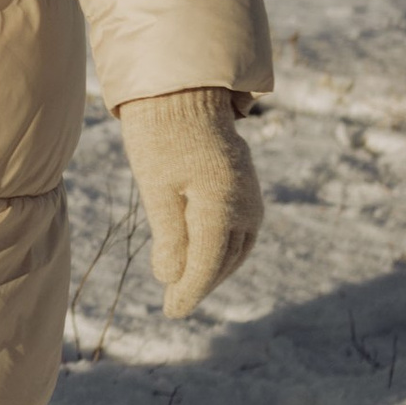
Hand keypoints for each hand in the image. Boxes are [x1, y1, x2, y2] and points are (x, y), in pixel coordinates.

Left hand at [118, 90, 262, 318]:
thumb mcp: (156, 189)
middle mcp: (243, 202)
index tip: (172, 312)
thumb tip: (170, 279)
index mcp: (219, 205)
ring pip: (237, 247)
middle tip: (175, 303)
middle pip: (225, 260)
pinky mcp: (247, 186)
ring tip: (187, 285)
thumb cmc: (160, 138)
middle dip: (201, 284)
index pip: (207, 264)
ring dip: (215, 269)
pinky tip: (204, 254)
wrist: (182, 92)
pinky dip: (224, 248)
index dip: (190, 291)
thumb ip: (168, 236)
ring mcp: (249, 193)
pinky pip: (242, 229)